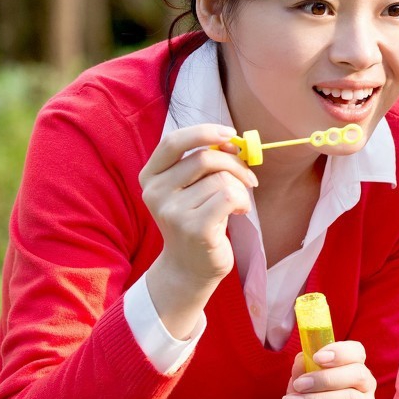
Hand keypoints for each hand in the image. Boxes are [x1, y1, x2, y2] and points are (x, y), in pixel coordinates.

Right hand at [138, 123, 258, 336]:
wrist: (190, 267)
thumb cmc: (198, 218)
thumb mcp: (192, 187)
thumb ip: (205, 162)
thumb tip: (231, 139)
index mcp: (151, 177)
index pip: (173, 141)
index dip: (203, 132)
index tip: (229, 133)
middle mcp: (155, 193)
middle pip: (205, 158)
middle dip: (235, 163)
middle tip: (248, 177)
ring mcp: (173, 212)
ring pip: (221, 179)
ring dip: (240, 188)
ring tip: (237, 203)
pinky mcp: (194, 228)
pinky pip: (229, 196)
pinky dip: (242, 201)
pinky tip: (239, 212)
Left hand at [282, 341, 376, 398]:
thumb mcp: (301, 393)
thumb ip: (301, 373)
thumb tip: (301, 357)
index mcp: (353, 370)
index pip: (357, 352)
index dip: (340, 351)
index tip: (317, 357)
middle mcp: (366, 387)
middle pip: (358, 373)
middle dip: (325, 378)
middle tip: (300, 385)